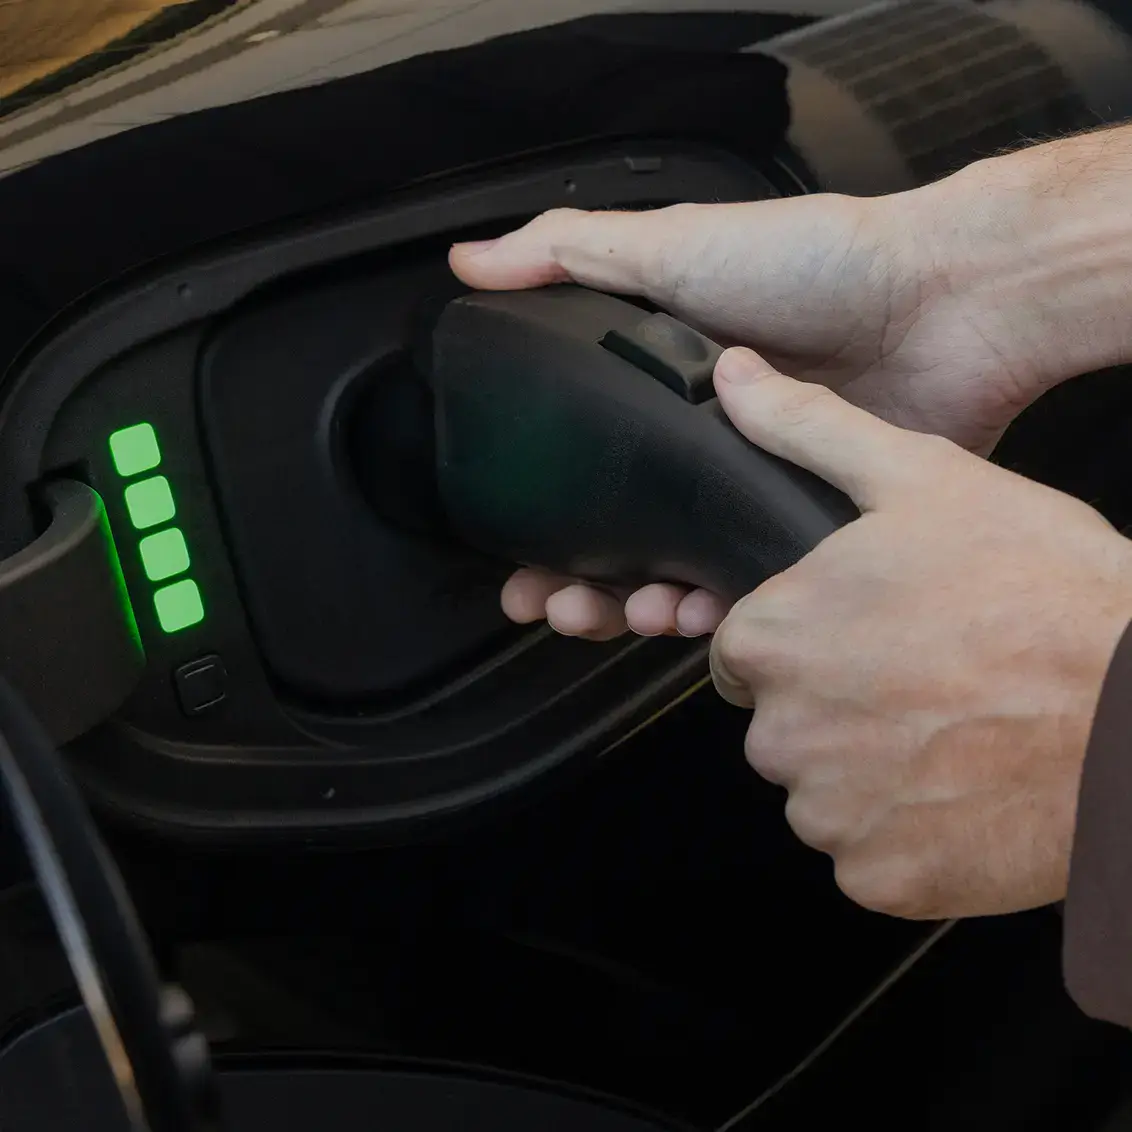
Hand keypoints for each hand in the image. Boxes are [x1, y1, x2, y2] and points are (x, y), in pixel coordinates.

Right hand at [449, 190, 1048, 638]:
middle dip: (573, 583)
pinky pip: (746, 588)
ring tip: (609, 612)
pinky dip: (708, 610)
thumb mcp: (674, 245)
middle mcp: (701, 448)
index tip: (508, 555)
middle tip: (545, 603)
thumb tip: (472, 263)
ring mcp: (751, 491)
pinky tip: (684, 613)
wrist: (943, 303)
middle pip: (618, 537)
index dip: (538, 518)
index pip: (579, 467)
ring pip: (674, 575)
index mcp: (661, 389)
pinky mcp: (805, 528)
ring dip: (629, 606)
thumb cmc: (815, 263)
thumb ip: (569, 254)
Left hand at [707, 347, 1131, 918]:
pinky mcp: (880, 876)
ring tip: (950, 727)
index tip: (863, 635)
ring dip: (870, 767)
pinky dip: (905, 830)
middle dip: (832, 703)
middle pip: (779, 720)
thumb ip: (809, 431)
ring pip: (821, 788)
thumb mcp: (924, 481)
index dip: (803, 638)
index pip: (742, 649)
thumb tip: (732, 380)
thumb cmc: (1045, 595)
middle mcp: (781, 731)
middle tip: (919, 678)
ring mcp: (830, 812)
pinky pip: (867, 852)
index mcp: (772, 638)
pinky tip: (962, 784)